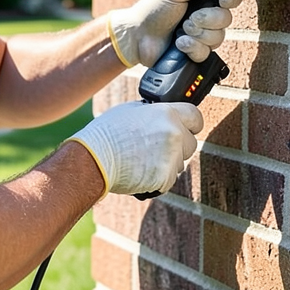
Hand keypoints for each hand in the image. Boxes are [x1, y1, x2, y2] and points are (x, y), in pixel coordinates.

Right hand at [68, 101, 203, 195]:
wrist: (93, 159)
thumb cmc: (107, 133)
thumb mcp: (131, 110)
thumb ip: (154, 113)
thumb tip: (163, 114)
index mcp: (167, 113)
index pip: (196, 116)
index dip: (190, 123)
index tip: (185, 128)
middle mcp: (174, 133)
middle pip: (191, 142)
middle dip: (178, 146)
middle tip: (156, 148)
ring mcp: (172, 157)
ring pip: (180, 163)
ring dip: (168, 163)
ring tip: (143, 160)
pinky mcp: (166, 178)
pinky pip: (169, 179)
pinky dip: (158, 178)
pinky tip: (141, 171)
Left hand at [107, 0, 242, 66]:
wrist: (137, 37)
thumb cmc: (152, 10)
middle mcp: (207, 14)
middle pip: (226, 18)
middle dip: (207, 19)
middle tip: (188, 18)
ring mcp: (203, 34)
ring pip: (218, 37)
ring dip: (197, 34)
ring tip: (180, 31)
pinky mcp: (198, 52)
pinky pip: (207, 53)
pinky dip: (192, 48)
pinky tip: (179, 44)